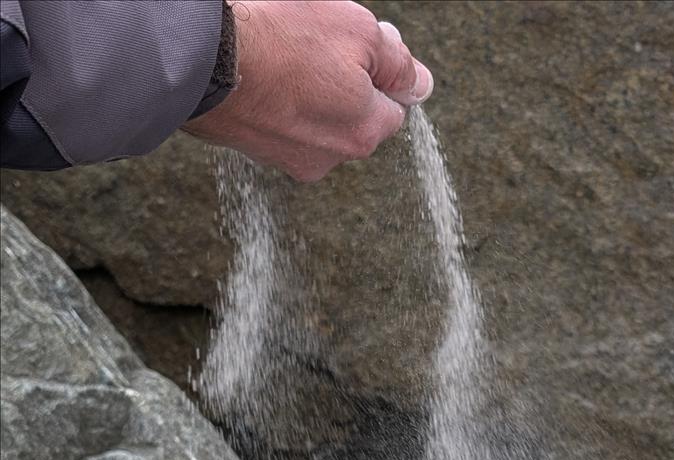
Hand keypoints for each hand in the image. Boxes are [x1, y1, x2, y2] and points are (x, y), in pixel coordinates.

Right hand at [183, 0, 432, 181]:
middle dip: (343, 84)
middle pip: (352, 116)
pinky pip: (276, 121)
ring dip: (306, 91)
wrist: (199, 56)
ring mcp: (284, 158)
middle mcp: (327, 159)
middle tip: (316, 45)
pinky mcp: (248, 149)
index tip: (354, 48)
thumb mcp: (358, 32)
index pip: (392, 107)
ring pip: (313, 120)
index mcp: (363, 133)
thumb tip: (421, 85)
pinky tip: (260, 71)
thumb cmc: (281, 39)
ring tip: (281, 54)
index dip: (378, 73)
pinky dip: (274, 99)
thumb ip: (397, 63)